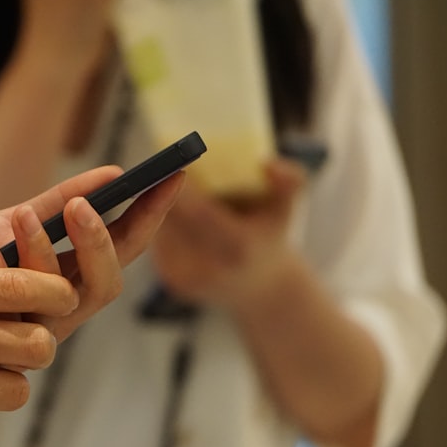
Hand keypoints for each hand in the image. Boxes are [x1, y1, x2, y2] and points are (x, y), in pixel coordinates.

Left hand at [0, 165, 185, 341]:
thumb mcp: (17, 221)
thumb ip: (60, 202)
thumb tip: (114, 172)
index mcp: (78, 277)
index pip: (128, 247)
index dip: (152, 214)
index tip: (172, 176)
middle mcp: (65, 310)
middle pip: (106, 286)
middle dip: (98, 245)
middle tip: (81, 207)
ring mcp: (36, 334)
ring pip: (61, 302)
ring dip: (43, 255)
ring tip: (20, 217)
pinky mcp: (2, 349)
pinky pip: (13, 317)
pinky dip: (3, 276)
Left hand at [151, 159, 306, 312]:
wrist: (262, 288)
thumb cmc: (271, 237)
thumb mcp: (286, 207)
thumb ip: (290, 181)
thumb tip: (267, 164)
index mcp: (236, 249)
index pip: (197, 212)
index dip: (178, 184)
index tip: (172, 157)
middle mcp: (208, 269)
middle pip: (171, 217)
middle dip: (163, 187)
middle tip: (164, 162)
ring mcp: (186, 279)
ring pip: (159, 227)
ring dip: (159, 204)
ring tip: (175, 190)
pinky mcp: (172, 280)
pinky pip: (156, 241)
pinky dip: (161, 222)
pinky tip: (175, 217)